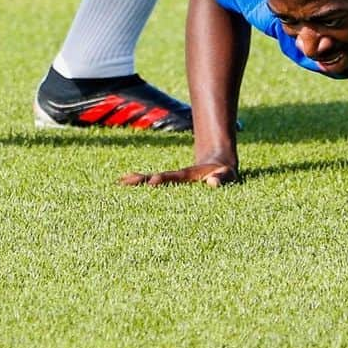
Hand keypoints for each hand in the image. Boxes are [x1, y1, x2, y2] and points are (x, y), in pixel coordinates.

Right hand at [119, 162, 238, 187]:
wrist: (218, 162)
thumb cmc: (225, 173)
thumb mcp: (228, 175)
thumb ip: (222, 178)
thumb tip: (212, 183)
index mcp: (188, 175)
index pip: (173, 178)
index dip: (163, 180)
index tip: (152, 182)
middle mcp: (177, 176)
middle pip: (155, 176)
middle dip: (140, 179)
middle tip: (123, 181)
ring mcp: (173, 179)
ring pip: (151, 179)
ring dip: (136, 181)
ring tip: (118, 182)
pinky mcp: (172, 182)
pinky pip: (153, 183)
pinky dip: (140, 183)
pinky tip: (127, 184)